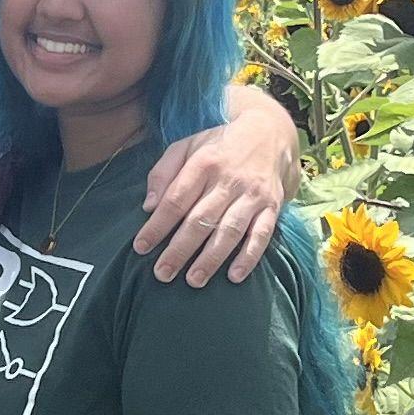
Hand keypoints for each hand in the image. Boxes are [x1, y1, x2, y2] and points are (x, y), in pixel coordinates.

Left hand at [139, 83, 298, 282]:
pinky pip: (262, 235)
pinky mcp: (272, 207)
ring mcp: (252, 195)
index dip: (157, 225)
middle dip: (179, 249)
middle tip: (162, 273)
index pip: (176, 199)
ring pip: (229, 230)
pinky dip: (249, 257)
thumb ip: (164, 172)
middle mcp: (229, 180)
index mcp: (204, 163)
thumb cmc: (219, 147)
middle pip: (200, 220)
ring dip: (211, 258)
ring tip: (193, 280)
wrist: (269, 133)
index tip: (141, 247)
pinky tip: (234, 276)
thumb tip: (148, 206)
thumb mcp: (187, 146)